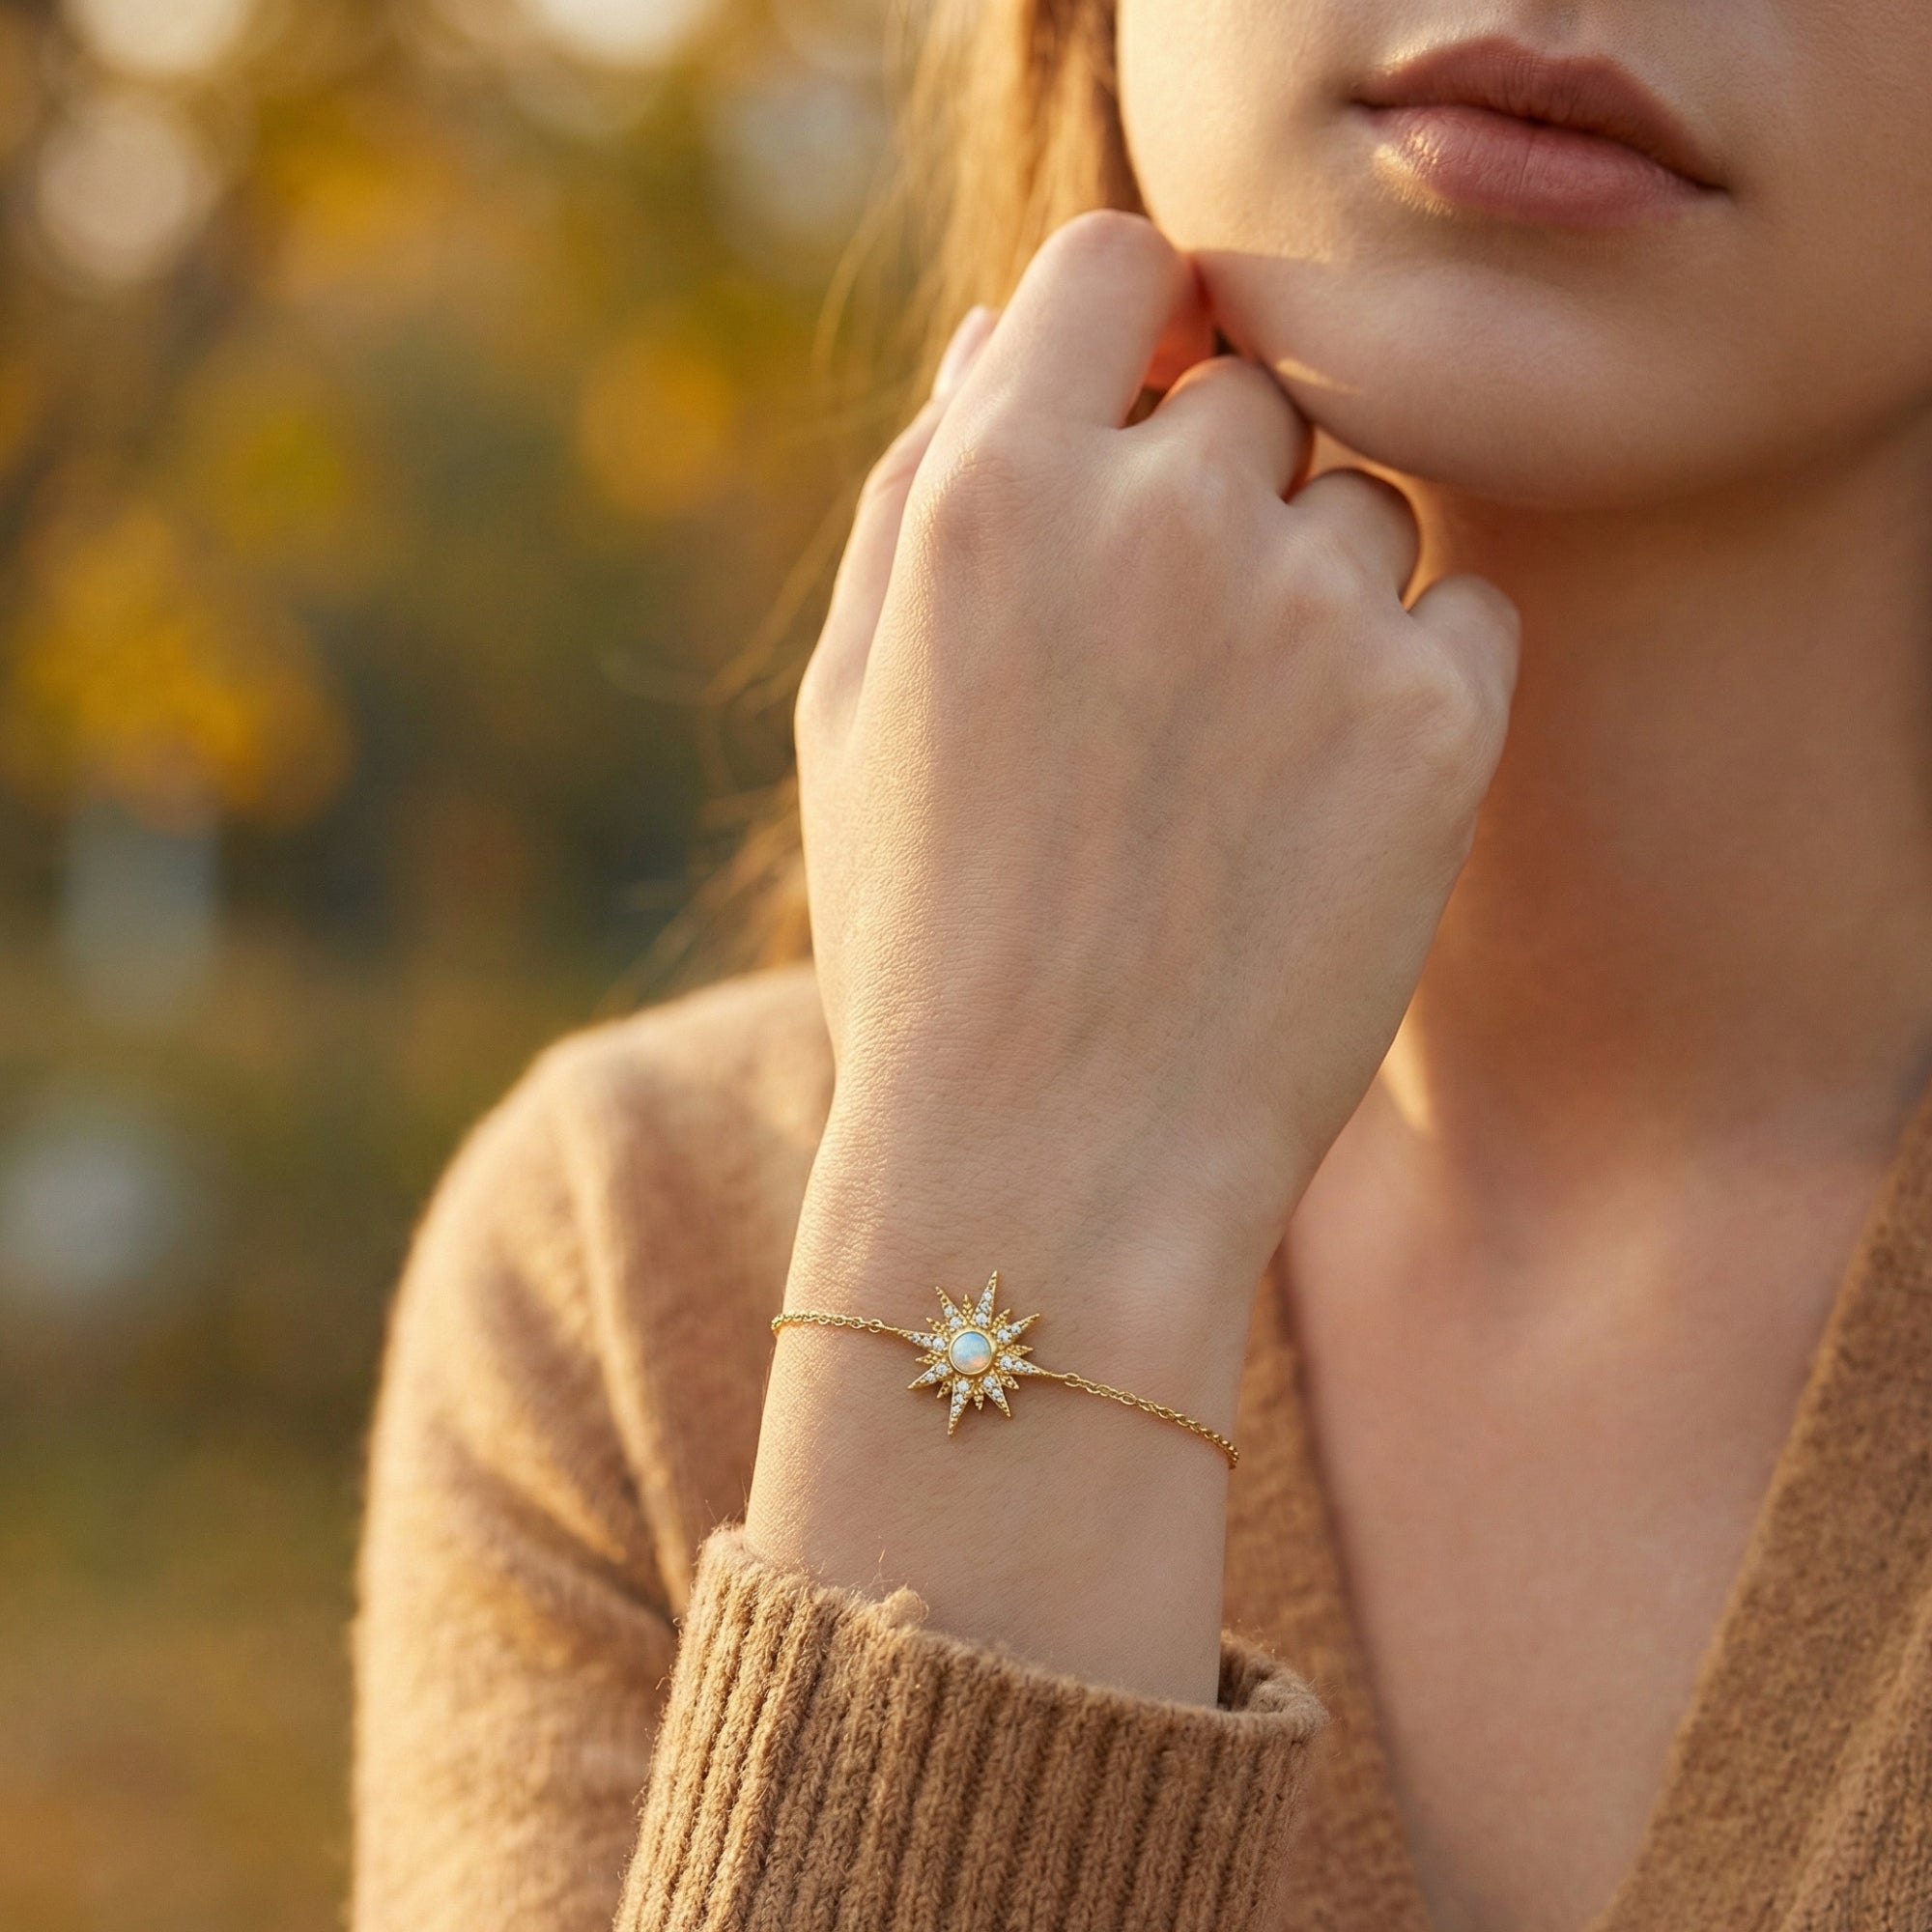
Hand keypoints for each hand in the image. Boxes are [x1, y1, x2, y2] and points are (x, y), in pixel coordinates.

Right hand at [795, 208, 1519, 1341]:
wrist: (1048, 1167)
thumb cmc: (925, 939)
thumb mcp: (850, 703)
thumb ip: (919, 489)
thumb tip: (1009, 335)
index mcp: (990, 492)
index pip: (1116, 261)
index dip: (1134, 332)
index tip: (1137, 422)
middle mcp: (1157, 517)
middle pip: (1253, 392)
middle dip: (1216, 492)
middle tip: (1165, 669)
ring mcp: (1310, 614)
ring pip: (1363, 506)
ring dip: (1314, 594)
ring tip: (1230, 771)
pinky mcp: (1433, 722)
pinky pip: (1466, 611)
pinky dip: (1414, 679)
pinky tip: (1321, 806)